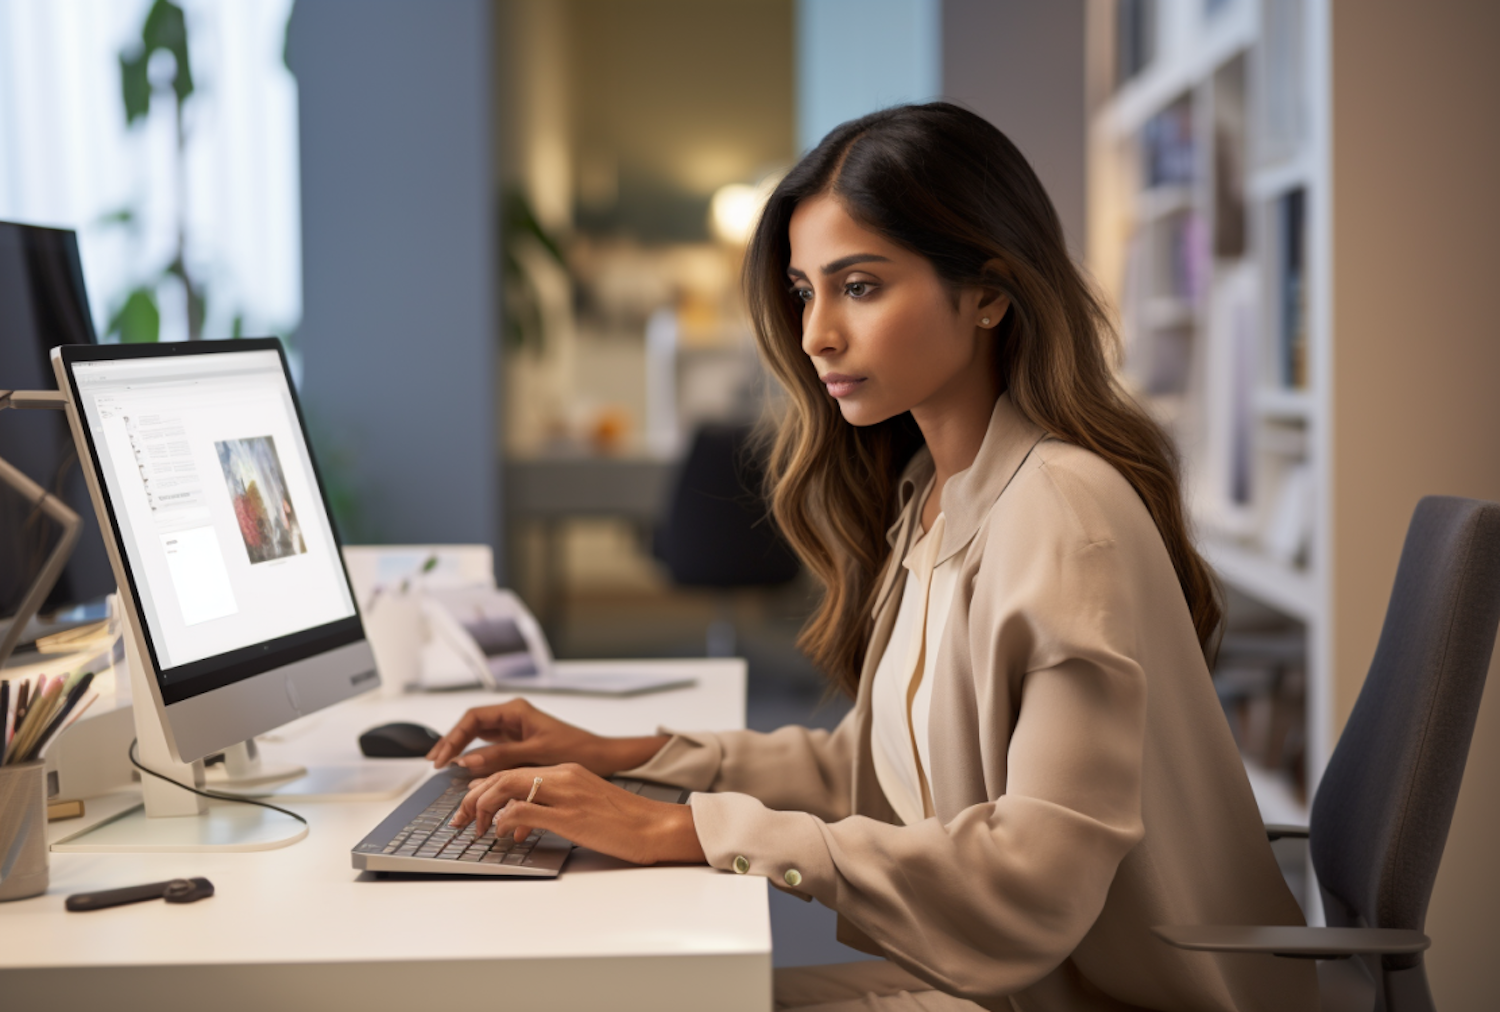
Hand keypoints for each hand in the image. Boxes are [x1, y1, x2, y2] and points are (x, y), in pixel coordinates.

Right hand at [425, 697, 668, 777]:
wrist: (602, 757)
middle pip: (472, 726)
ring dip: (461, 751)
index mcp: (516, 711)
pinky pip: (490, 749)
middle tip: (434, 763)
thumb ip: (501, 756)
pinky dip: (477, 759)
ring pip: (479, 738)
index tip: (442, 757)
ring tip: (442, 767)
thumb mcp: (536, 753)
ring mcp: (515, 731)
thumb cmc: (576, 749)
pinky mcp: (519, 745)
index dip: (453, 737)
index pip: (473, 718)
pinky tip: (465, 771)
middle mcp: (513, 717)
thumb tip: (467, 760)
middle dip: (451, 743)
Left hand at [449, 763, 705, 865]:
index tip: (470, 803)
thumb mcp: (585, 804)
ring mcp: (564, 793)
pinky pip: (521, 811)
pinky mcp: (567, 814)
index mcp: (567, 770)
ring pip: (506, 787)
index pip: (514, 770)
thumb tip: (520, 820)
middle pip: (503, 775)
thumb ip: (554, 806)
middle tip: (460, 818)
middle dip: (474, 797)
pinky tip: (499, 834)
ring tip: (473, 827)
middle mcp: (563, 775)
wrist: (655, 826)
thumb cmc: (625, 822)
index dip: (485, 786)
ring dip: (481, 808)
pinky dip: (501, 821)